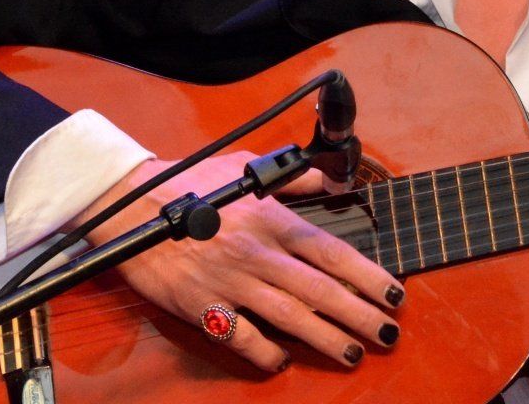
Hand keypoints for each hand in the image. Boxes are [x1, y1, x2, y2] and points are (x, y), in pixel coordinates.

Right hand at [81, 151, 403, 373]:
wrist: (134, 204)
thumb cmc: (192, 183)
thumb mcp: (248, 167)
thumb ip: (295, 177)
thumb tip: (332, 179)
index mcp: (273, 220)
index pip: (332, 251)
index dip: (368, 275)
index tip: (395, 294)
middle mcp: (259, 253)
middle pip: (320, 289)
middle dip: (359, 314)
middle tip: (388, 334)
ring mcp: (231, 282)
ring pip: (289, 317)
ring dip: (324, 338)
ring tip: (352, 353)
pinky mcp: (202, 305)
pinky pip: (239, 336)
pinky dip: (262, 352)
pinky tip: (281, 362)